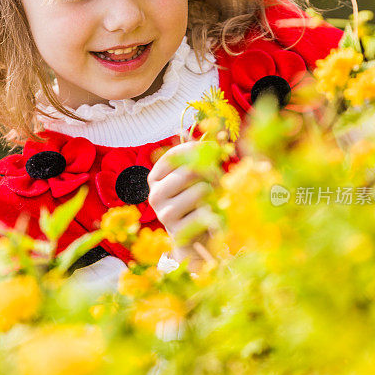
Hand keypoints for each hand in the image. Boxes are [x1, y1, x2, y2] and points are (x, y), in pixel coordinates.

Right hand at [147, 141, 215, 271]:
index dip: (196, 148)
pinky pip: (206, 212)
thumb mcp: (195, 177)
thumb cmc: (196, 202)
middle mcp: (155, 194)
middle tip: (219, 179)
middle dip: (211, 172)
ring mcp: (164, 213)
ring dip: (215, 193)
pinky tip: (212, 218)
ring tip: (215, 199)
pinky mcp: (177, 231)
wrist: (195, 239)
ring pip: (200, 190)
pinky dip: (216, 213)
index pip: (174, 154)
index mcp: (155, 178)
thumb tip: (204, 134)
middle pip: (190, 170)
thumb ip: (197, 156)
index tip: (212, 148)